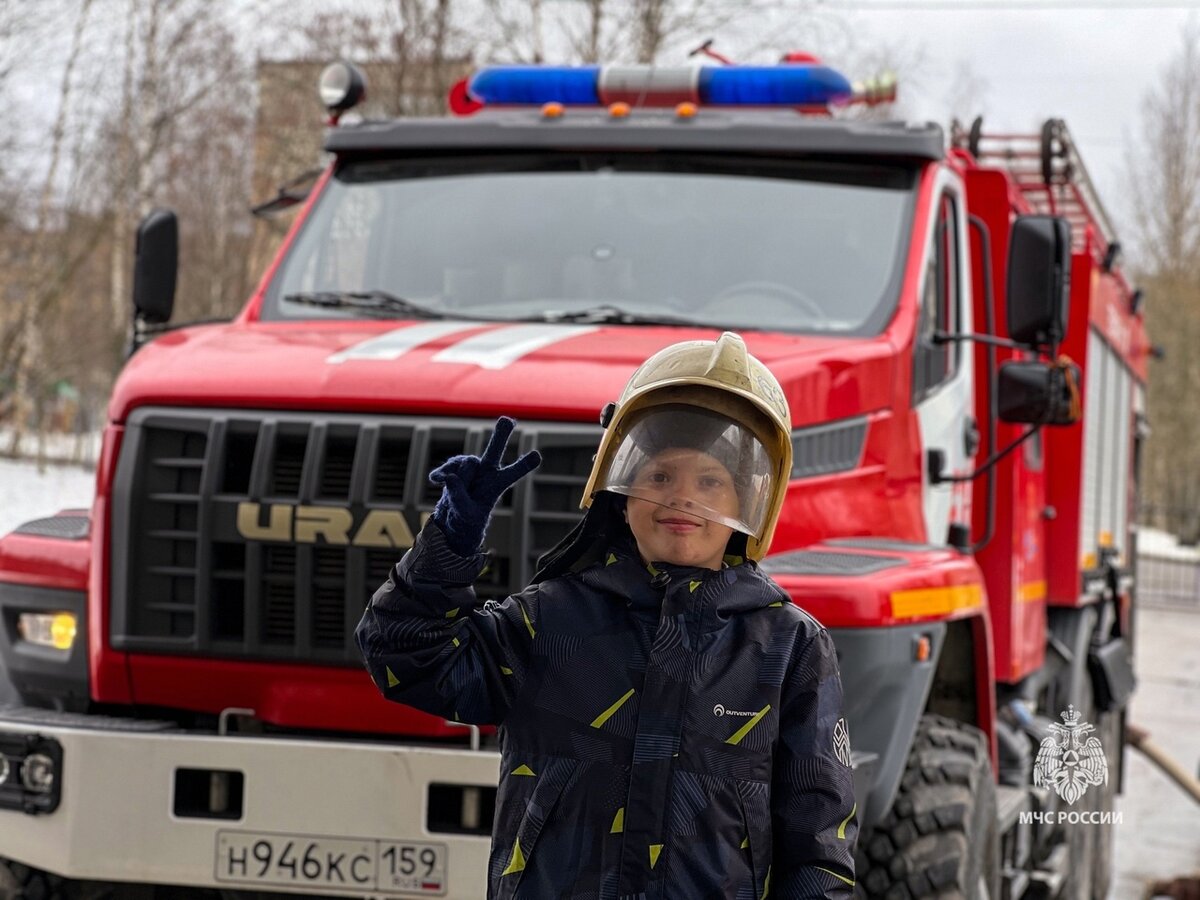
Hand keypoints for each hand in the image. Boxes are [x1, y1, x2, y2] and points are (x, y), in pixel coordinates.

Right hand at [429, 417, 541, 554]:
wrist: (453, 518)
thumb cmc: (468, 520)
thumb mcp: (466, 515)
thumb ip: (459, 498)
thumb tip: (450, 477)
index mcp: (498, 484)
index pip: (513, 473)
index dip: (523, 465)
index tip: (537, 456)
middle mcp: (487, 471)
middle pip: (494, 450)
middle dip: (500, 435)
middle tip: (506, 421)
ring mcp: (470, 467)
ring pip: (467, 464)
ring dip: (462, 480)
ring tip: (461, 496)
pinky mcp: (454, 468)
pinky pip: (448, 468)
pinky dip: (442, 475)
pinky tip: (436, 480)